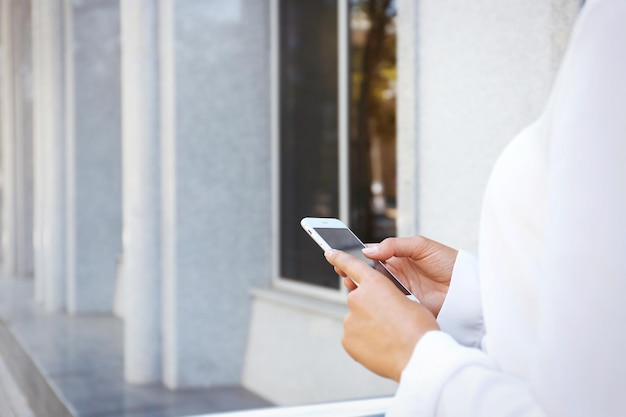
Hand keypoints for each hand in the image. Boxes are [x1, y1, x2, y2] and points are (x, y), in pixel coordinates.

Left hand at [325, 249, 439, 381]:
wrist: (419, 358)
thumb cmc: (419, 330)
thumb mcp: (409, 301)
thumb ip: (389, 296)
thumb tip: (383, 304)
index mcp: (374, 284)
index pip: (351, 265)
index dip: (339, 257)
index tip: (329, 253)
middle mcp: (357, 298)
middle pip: (358, 298)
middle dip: (369, 307)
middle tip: (388, 320)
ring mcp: (349, 320)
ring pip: (356, 320)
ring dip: (368, 325)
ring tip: (389, 337)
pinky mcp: (347, 340)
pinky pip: (354, 337)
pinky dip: (364, 341)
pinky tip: (380, 346)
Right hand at [336, 236, 457, 316]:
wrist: (468, 287)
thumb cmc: (449, 262)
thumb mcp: (422, 246)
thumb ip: (395, 246)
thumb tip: (370, 251)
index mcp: (398, 257)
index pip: (370, 256)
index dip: (355, 256)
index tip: (339, 255)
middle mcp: (396, 275)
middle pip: (367, 275)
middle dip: (352, 273)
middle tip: (343, 272)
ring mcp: (399, 292)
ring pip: (373, 291)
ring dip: (360, 289)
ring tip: (351, 285)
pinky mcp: (405, 307)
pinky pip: (386, 306)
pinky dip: (375, 304)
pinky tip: (367, 300)